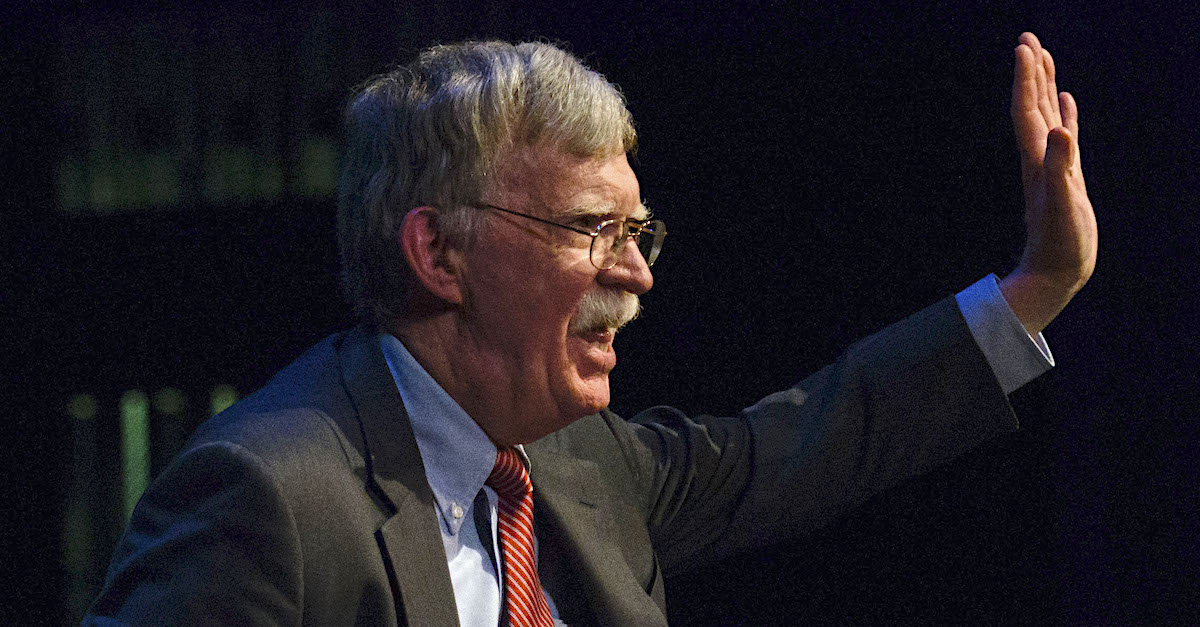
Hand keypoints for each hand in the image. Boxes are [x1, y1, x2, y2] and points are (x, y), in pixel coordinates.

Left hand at [1000, 32, 1096, 335]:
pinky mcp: (1066, 176)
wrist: (1055, 272)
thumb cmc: (1059, 244)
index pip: (1027, 111)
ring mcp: (1052, 164)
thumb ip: (1059, 166)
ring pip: (1046, 116)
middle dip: (1030, 72)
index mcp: (1036, 160)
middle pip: (1031, 106)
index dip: (1026, 79)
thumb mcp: (1062, 203)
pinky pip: (1064, 136)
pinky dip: (1064, 114)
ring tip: (1042, 57)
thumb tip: (1060, 130)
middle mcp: (1039, 157)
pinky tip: (1065, 101)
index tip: (1024, 47)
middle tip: (1027, 39)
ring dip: (1043, 86)